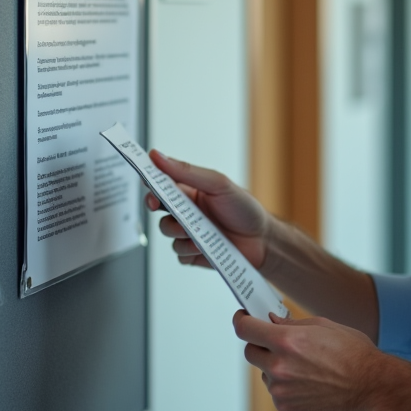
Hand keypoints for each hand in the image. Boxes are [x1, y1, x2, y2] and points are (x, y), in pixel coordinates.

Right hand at [145, 150, 271, 270]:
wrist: (263, 241)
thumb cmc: (245, 209)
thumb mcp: (218, 184)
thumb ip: (187, 171)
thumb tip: (159, 156)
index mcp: (190, 191)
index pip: (161, 183)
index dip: (150, 182)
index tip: (147, 181)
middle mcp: (187, 212)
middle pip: (158, 209)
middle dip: (159, 208)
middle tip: (164, 207)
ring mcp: (189, 233)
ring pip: (167, 232)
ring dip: (180, 232)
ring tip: (201, 231)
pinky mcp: (193, 254)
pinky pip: (179, 254)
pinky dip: (190, 251)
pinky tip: (206, 247)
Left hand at [233, 310, 386, 410]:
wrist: (371, 385)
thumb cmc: (352, 352)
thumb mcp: (322, 326)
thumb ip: (291, 325)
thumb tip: (271, 322)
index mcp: (286, 341)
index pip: (245, 329)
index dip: (241, 320)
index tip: (243, 317)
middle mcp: (279, 366)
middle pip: (250, 351)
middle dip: (260, 344)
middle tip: (276, 341)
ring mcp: (280, 389)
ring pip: (264, 372)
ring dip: (275, 366)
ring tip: (304, 365)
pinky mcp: (285, 406)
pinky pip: (275, 390)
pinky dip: (285, 384)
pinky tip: (307, 380)